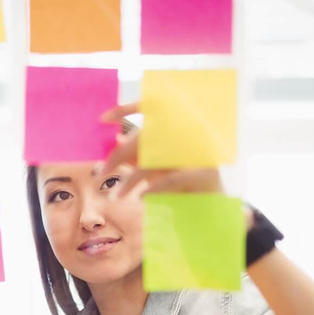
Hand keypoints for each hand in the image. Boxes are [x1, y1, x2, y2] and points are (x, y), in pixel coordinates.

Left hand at [98, 102, 224, 197]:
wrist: (215, 206)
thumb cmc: (185, 185)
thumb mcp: (159, 168)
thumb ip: (141, 154)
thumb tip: (118, 138)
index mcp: (177, 130)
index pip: (151, 108)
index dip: (126, 109)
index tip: (103, 118)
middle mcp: (187, 137)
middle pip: (143, 140)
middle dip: (117, 157)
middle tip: (98, 172)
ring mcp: (195, 154)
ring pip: (153, 164)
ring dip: (130, 182)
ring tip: (115, 196)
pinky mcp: (202, 174)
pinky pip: (171, 179)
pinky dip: (154, 188)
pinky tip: (141, 196)